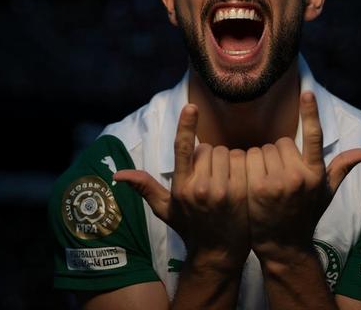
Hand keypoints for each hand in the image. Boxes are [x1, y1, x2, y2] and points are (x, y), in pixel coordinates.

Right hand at [114, 105, 249, 267]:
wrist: (218, 253)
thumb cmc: (190, 228)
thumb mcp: (165, 209)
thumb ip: (145, 187)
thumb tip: (117, 174)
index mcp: (180, 187)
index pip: (183, 149)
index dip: (185, 126)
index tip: (191, 106)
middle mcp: (198, 188)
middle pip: (208, 148)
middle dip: (210, 157)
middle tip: (211, 178)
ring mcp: (221, 190)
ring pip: (226, 152)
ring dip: (227, 160)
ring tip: (224, 180)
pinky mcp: (240, 192)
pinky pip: (243, 161)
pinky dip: (242, 164)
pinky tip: (239, 180)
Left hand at [245, 91, 360, 260]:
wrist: (283, 246)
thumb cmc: (305, 215)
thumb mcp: (326, 193)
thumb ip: (341, 168)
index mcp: (316, 174)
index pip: (314, 137)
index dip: (310, 113)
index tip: (307, 92)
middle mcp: (299, 176)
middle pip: (281, 143)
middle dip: (277, 155)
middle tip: (278, 178)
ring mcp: (277, 182)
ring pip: (262, 149)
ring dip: (261, 160)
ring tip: (265, 182)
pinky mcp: (256, 188)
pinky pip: (247, 159)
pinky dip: (246, 165)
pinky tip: (249, 182)